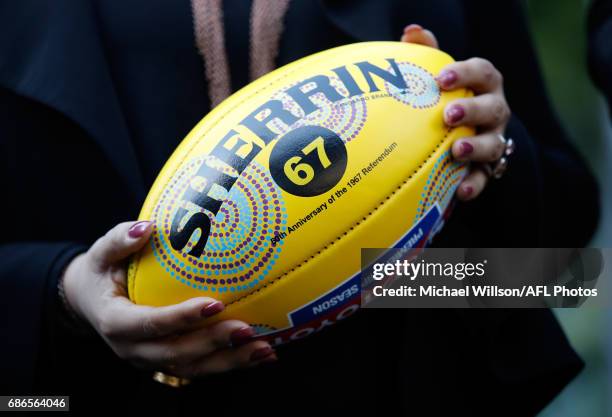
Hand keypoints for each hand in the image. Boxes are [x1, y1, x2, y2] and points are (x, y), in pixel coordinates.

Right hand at [61, 221, 275, 377]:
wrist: (89, 303)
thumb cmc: (102, 272)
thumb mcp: (101, 253)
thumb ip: (119, 239)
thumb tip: (146, 227)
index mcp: (116, 322)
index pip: (150, 323)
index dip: (182, 318)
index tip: (215, 303)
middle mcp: (133, 349)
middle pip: (176, 354)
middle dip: (214, 344)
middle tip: (248, 330)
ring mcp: (151, 360)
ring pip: (193, 369)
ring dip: (230, 361)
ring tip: (265, 351)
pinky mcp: (167, 363)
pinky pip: (200, 368)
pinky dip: (231, 363)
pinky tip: (261, 354)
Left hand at [401, 24, 511, 200]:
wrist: (462, 132)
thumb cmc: (445, 97)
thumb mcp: (438, 75)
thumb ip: (426, 52)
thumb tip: (411, 31)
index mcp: (484, 85)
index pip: (482, 72)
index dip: (464, 73)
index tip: (440, 79)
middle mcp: (495, 111)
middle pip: (492, 108)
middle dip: (472, 110)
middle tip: (448, 115)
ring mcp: (494, 140)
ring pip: (493, 144)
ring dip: (476, 148)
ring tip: (456, 151)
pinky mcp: (487, 167)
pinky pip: (484, 178)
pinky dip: (474, 185)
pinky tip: (460, 193)